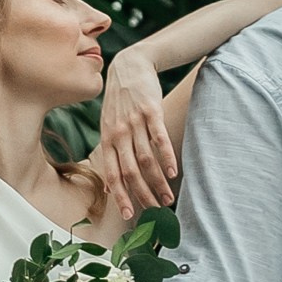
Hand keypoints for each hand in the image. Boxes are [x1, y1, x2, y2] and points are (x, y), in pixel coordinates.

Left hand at [94, 49, 176, 214]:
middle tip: (156, 210)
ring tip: (168, 196)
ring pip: (146, 159)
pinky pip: (159, 138)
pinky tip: (174, 171)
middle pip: (130, 171)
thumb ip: (110, 155)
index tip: (129, 215)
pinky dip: (166, 157)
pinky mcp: (151, 112)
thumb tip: (108, 187)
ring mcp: (134, 123)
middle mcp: (118, 134)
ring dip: (158, 181)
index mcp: (107, 140)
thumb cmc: (119, 102)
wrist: (129, 66)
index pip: (112, 175)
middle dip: (143, 194)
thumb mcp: (107, 127)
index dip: (121, 196)